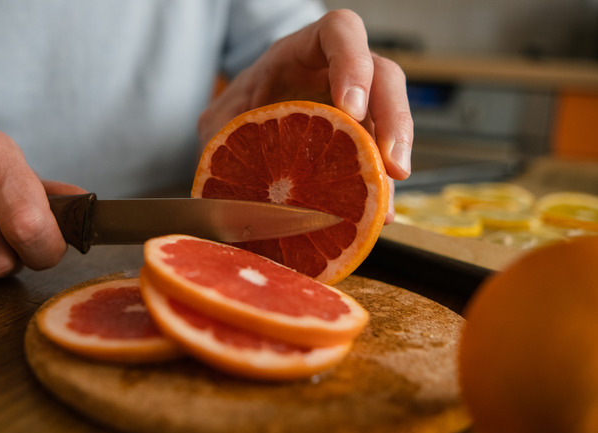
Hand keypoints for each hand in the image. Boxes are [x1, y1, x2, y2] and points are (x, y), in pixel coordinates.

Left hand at [198, 9, 412, 222]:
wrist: (247, 122)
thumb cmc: (241, 106)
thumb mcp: (222, 115)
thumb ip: (221, 133)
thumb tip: (224, 171)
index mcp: (303, 51)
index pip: (338, 32)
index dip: (352, 63)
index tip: (351, 108)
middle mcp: (340, 73)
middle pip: (384, 76)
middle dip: (392, 119)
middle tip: (390, 163)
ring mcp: (359, 105)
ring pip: (392, 120)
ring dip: (392, 162)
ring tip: (385, 205)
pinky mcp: (364, 138)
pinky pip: (381, 159)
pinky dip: (379, 190)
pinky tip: (376, 218)